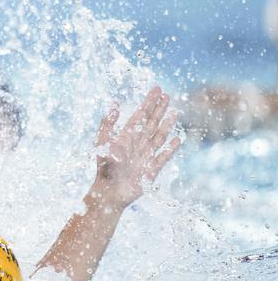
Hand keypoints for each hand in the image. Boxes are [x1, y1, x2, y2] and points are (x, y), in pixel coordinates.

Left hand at [91, 85, 182, 207]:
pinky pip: (164, 156)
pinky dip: (171, 148)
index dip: (149, 102)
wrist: (110, 191)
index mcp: (126, 135)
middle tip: (167, 95)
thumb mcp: (102, 142)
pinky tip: (178, 138)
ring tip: (174, 112)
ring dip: (167, 124)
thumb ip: (107, 124)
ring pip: (159, 136)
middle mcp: (137, 143)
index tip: (157, 89)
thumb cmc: (104, 167)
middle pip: (151, 122)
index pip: (140, 114)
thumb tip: (114, 104)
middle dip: (159, 108)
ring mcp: (146, 155)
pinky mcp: (152, 169)